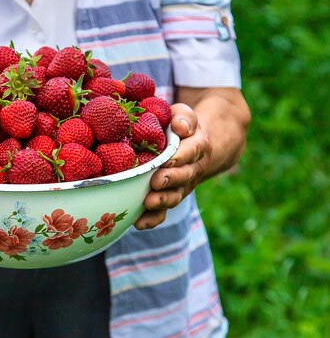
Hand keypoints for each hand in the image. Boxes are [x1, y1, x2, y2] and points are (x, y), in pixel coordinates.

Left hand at [134, 103, 211, 229]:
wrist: (191, 144)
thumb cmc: (179, 125)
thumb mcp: (183, 114)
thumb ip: (184, 117)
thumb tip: (179, 126)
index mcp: (198, 146)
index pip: (192, 151)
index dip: (181, 157)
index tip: (168, 159)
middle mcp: (193, 169)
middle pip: (184, 177)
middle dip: (170, 180)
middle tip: (156, 181)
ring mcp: (181, 186)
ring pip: (174, 196)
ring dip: (162, 201)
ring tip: (148, 202)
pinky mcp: (169, 197)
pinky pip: (163, 212)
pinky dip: (152, 219)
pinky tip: (138, 223)